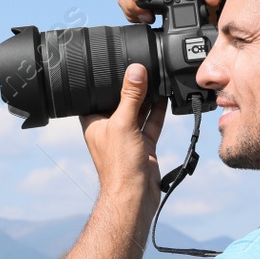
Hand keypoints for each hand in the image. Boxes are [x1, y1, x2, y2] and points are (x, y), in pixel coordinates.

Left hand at [80, 63, 167, 197]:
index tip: (116, 63)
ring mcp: (127, 136)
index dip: (105, 80)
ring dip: (147, 97)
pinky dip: (158, 111)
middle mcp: (109, 128)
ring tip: (156, 77)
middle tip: (143, 68)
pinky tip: (165, 96)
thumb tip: (135, 71)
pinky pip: (151, 123)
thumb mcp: (123, 123)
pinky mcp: (143, 144)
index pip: (96, 95)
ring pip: (138, 110)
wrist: (135, 195)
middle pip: (120, 100)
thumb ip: (130, 96)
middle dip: (131, 87)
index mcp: (94, 122)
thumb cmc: (119, 165)